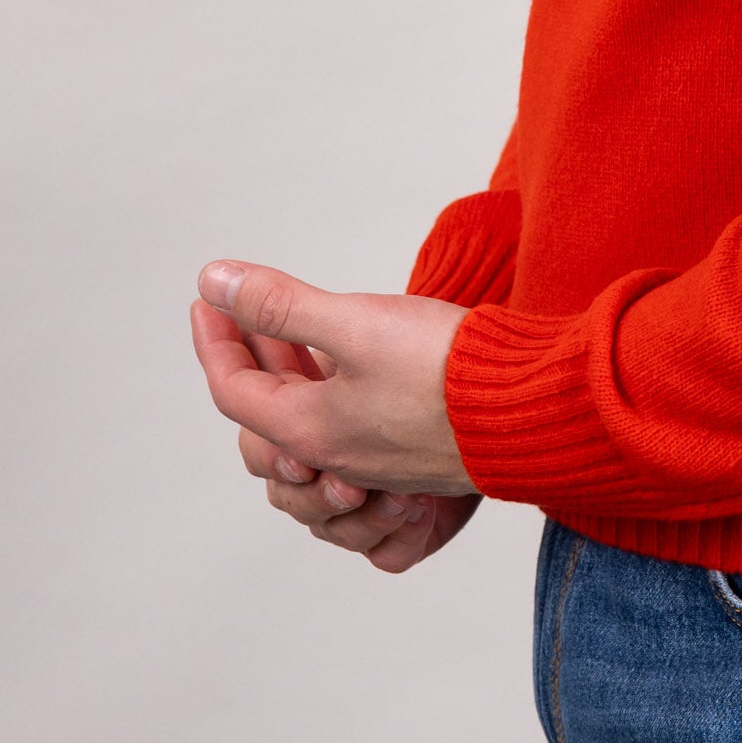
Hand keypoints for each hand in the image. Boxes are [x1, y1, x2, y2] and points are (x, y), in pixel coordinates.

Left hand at [192, 262, 479, 568]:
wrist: (533, 410)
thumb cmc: (450, 371)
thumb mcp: (356, 322)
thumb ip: (281, 304)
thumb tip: (215, 282)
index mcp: (310, 432)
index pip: (233, 390)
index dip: (214, 339)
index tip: (208, 296)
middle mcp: (336, 456)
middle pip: (266, 410)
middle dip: (249, 352)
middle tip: (244, 304)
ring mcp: (374, 460)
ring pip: (307, 420)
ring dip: (290, 371)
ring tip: (291, 327)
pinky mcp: (410, 452)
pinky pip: (345, 428)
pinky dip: (329, 388)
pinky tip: (348, 360)